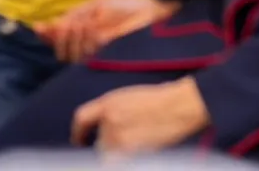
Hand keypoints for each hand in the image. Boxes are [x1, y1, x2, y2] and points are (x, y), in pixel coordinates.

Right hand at [37, 0, 178, 62]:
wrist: (149, 12)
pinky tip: (90, 28)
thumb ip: (72, 17)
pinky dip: (85, 41)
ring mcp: (95, 53)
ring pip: (71, 56)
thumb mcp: (95, 7)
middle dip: (60, 37)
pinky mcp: (105, 57)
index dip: (47, 36)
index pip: (56, 40)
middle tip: (67, 25)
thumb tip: (46, 25)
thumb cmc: (125, 6)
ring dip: (72, 39)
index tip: (39, 28)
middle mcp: (85, 46)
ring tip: (81, 24)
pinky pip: (87, 55)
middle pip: (60, 51)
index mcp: (81, 32)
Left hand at [72, 78, 209, 152]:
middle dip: (109, 147)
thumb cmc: (163, 99)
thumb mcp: (132, 96)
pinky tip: (138, 153)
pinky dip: (123, 159)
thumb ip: (114, 110)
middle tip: (129, 143)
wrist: (180, 105)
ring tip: (139, 144)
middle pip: (99, 143)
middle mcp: (109, 118)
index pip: (81, 118)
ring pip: (108, 155)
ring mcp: (116, 135)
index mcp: (110, 101)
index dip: (78, 132)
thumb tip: (105, 127)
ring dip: (118, 154)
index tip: (79, 141)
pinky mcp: (126, 150)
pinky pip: (115, 161)